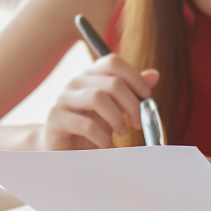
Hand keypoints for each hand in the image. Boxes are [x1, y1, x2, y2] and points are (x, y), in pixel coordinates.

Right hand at [40, 54, 158, 149]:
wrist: (60, 148)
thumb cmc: (89, 128)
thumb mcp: (114, 109)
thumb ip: (130, 92)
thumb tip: (154, 75)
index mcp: (90, 75)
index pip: (113, 62)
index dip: (134, 77)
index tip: (146, 96)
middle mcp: (75, 82)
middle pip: (111, 82)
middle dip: (131, 104)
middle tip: (138, 123)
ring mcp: (63, 99)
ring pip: (97, 98)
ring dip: (116, 119)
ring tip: (122, 134)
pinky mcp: (56, 119)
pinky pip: (86, 124)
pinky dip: (102, 137)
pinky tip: (107, 145)